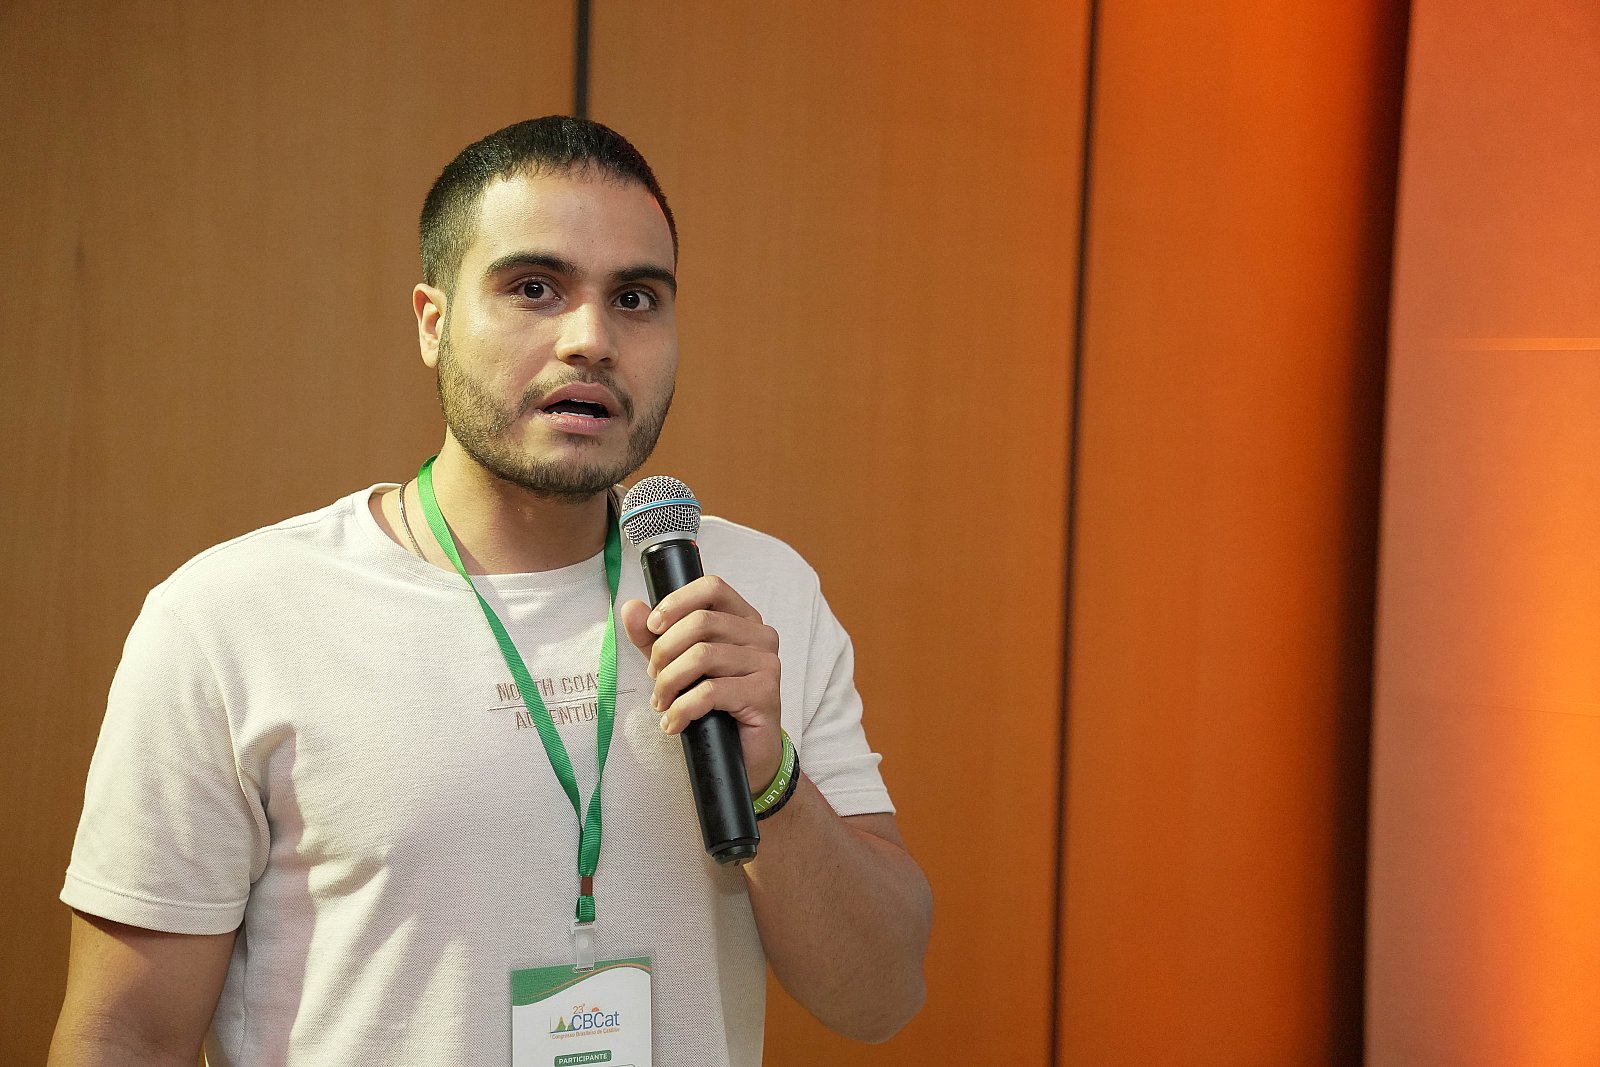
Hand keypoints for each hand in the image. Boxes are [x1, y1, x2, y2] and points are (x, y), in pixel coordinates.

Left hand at [619, 575, 783, 789]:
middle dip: (664, 651)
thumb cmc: (714, 706)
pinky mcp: (765, 693)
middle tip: (653, 678)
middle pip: (701, 622)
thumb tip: (631, 608)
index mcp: (743, 618)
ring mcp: (766, 663)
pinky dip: (682, 709)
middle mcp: (760, 635)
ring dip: (669, 683)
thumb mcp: (677, 665)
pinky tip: (673, 723)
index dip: (676, 602)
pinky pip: (711, 692)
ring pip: (703, 656)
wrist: (743, 755)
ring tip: (661, 703)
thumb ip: (654, 637)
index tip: (652, 627)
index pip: (711, 587)